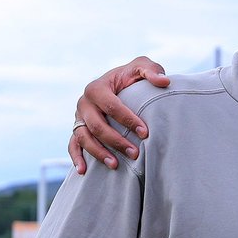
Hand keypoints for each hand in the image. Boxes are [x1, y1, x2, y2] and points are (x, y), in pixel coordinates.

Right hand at [69, 56, 168, 171]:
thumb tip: (165, 81)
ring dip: (98, 152)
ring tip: (115, 165)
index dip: (128, 120)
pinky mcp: (78, 129)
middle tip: (135, 153)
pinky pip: (73, 144)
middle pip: (96, 125)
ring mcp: (79, 117)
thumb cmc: (130, 78)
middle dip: (115, 141)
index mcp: (97, 87)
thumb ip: (152, 70)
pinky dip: (76, 157)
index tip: (145, 133)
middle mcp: (84, 103)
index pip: (111, 105)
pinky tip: (84, 170)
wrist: (116, 85)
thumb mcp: (141, 67)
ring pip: (84, 137)